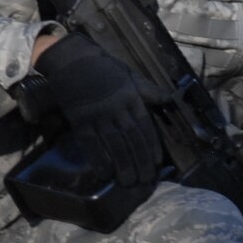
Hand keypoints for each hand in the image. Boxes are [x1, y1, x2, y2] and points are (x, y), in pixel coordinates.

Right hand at [34, 34, 160, 188]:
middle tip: (144, 180)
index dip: (152, 146)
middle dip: (140, 161)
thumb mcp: (129, 75)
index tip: (157, 162)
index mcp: (131, 98)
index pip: (145, 126)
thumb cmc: (103, 68)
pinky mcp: (80, 120)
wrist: (72, 60)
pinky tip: (105, 173)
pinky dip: (98, 159)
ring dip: (122, 164)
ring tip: (128, 182)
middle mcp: (117, 109)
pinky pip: (91, 143)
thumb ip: (148, 90)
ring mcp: (98, 115)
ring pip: (114, 144)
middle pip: (132, 139)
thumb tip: (169, 98)